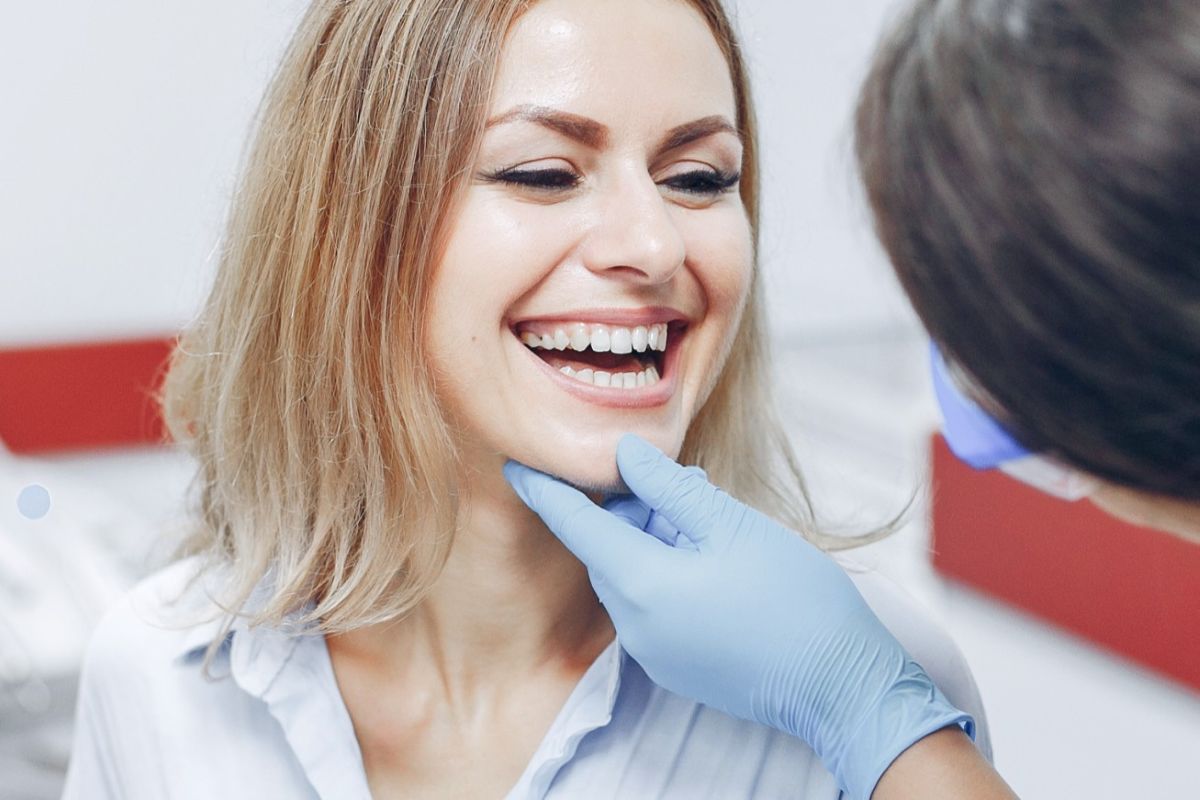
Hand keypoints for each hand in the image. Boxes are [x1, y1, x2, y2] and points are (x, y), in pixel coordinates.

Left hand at [504, 434, 972, 799]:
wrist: (840, 682)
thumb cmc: (792, 598)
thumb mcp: (729, 524)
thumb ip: (666, 486)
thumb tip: (622, 454)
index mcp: (640, 584)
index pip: (574, 525)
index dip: (543, 489)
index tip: (514, 463)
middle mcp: (634, 625)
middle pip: (609, 549)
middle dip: (634, 510)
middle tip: (682, 482)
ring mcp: (654, 653)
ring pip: (634, 576)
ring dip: (657, 541)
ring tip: (713, 522)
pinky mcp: (677, 667)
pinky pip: (654, 607)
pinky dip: (669, 575)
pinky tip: (717, 561)